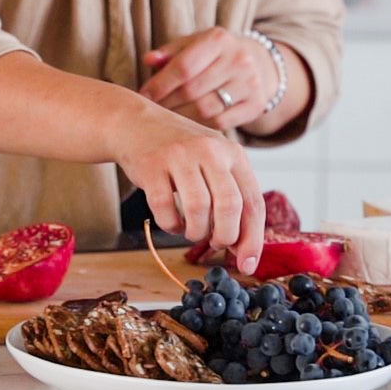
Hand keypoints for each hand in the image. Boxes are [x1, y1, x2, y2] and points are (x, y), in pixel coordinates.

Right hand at [108, 101, 264, 272]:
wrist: (137, 124)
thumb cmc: (182, 153)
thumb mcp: (214, 163)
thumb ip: (231, 198)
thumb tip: (242, 248)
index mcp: (233, 153)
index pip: (253, 202)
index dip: (252, 239)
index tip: (247, 264)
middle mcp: (210, 151)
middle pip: (229, 206)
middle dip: (224, 237)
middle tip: (215, 243)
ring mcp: (180, 156)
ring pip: (198, 209)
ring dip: (195, 232)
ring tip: (191, 230)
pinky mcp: (152, 165)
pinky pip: (165, 208)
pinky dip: (170, 225)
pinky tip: (172, 221)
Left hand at [140, 28, 274, 133]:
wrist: (258, 64)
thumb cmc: (214, 55)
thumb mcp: (194, 45)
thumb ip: (170, 52)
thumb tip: (149, 59)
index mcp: (218, 39)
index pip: (184, 66)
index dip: (160, 83)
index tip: (143, 95)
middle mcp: (238, 59)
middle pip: (193, 89)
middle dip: (167, 102)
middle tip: (152, 109)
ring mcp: (250, 83)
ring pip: (206, 109)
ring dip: (181, 117)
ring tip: (167, 118)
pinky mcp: (255, 105)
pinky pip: (221, 123)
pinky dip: (200, 126)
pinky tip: (188, 125)